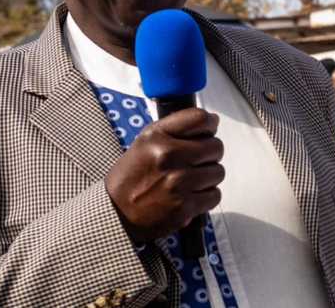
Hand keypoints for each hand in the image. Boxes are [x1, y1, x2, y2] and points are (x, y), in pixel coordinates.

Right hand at [104, 108, 224, 242]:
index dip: (209, 125)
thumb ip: (177, 126)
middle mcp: (168, 158)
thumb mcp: (145, 142)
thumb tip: (213, 121)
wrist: (116, 214)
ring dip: (208, 177)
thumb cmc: (132, 176)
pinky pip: (215, 195)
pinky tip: (189, 196)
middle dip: (209, 154)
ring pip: (218, 172)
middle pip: (216, 147)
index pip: (201, 119)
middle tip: (194, 162)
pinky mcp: (184, 208)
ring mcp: (178, 184)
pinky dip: (206, 197)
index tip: (208, 131)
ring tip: (189, 181)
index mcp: (157, 138)